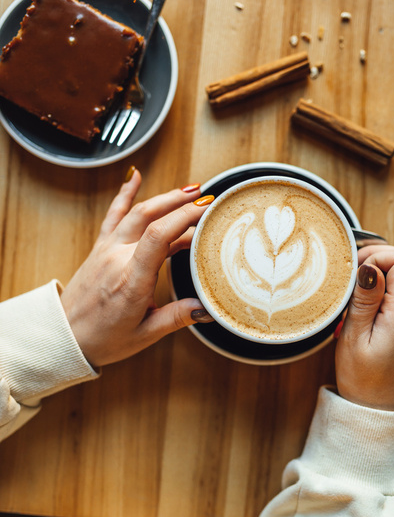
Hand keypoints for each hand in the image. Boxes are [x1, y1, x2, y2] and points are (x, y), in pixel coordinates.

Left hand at [60, 169, 212, 366]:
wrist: (64, 337)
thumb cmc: (102, 339)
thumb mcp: (145, 334)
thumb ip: (176, 317)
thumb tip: (206, 307)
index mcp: (131, 280)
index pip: (159, 236)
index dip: (184, 218)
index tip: (206, 211)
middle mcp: (116, 258)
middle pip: (150, 217)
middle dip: (181, 203)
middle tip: (207, 199)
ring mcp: (106, 250)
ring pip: (136, 212)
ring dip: (164, 197)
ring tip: (189, 190)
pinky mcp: (100, 248)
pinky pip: (113, 214)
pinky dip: (124, 193)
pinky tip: (135, 176)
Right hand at [335, 245, 393, 409]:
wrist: (377, 408)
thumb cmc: (362, 379)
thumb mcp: (353, 337)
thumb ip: (364, 299)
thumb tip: (369, 267)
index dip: (377, 256)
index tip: (355, 273)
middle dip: (379, 263)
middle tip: (352, 282)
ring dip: (382, 277)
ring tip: (357, 298)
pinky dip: (387, 290)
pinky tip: (367, 308)